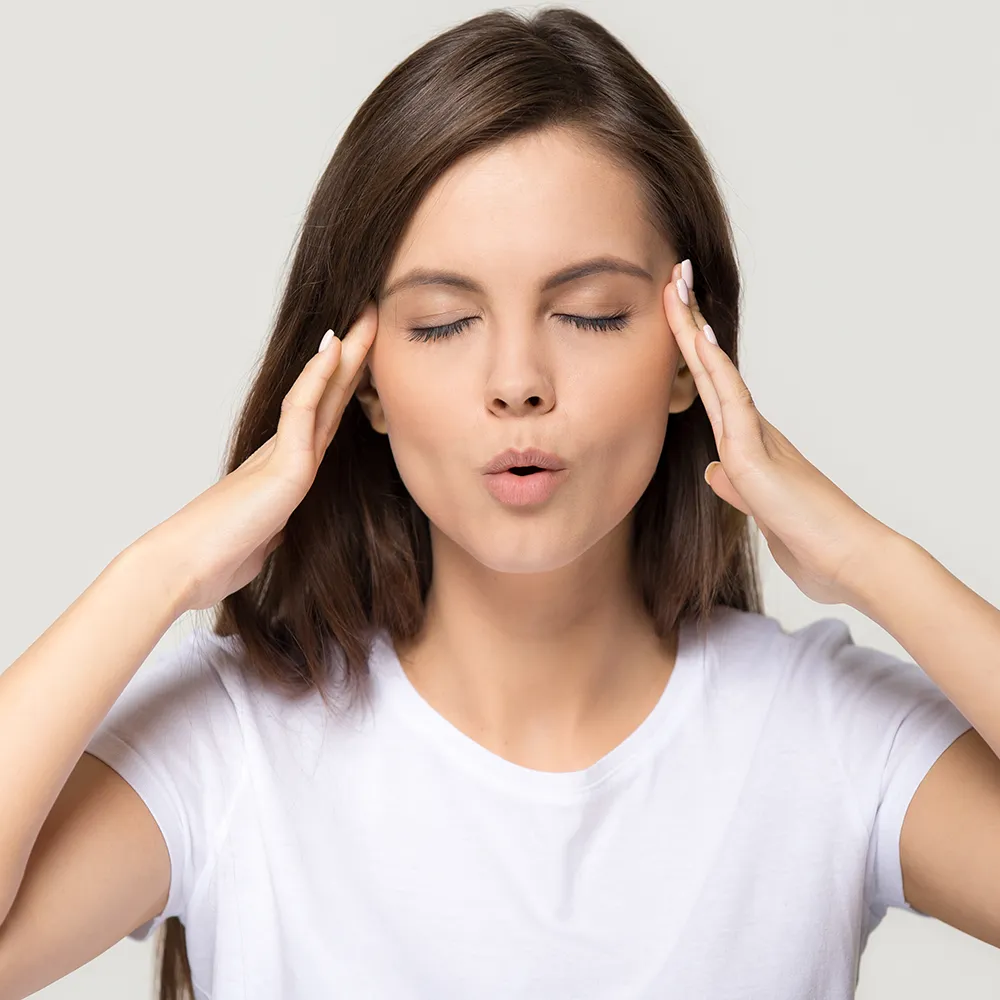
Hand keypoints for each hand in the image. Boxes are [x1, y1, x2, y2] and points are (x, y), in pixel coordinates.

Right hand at [139, 302, 377, 611]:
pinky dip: (319, 378)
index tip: (363, 357)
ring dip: (344, 355)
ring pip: (321, 393)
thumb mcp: (263, 537)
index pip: (324, 419)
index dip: (343, 386)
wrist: (185, 565)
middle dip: (351, 358)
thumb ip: (275, 522)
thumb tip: (278, 527)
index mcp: (284, 469)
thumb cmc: (218, 554)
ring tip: (364, 317)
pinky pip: (304, 410)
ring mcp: (283, 454)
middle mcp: (284, 452)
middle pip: (327, 395)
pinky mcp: (284, 466)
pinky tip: (334, 349)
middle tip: (370, 317)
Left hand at [664, 261, 887, 605]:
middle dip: (689, 322)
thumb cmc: (811, 538)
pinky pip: (731, 404)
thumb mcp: (757, 508)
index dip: (691, 351)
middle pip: (710, 367)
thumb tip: (712, 471)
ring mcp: (753, 440)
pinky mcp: (755, 458)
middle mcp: (751, 431)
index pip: (711, 386)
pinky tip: (700, 338)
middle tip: (676, 276)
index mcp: (749, 442)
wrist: (849, 561)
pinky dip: (715, 371)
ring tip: (679, 285)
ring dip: (694, 330)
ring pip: (716, 374)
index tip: (677, 312)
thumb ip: (735, 486)